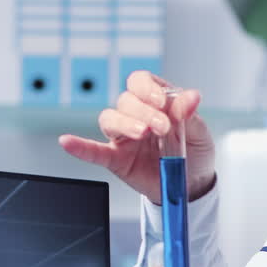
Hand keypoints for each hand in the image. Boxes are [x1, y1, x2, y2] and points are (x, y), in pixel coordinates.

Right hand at [59, 71, 216, 203]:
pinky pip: (93, 151)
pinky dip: (80, 146)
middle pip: (126, 101)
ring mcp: (124, 136)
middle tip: (162, 128)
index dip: (148, 88)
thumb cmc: (194, 152)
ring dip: (125, 123)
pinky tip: (67, 142)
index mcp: (156, 101)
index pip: (141, 82)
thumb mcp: (199, 131)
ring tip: (142, 134)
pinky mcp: (116, 159)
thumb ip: (190, 114)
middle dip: (144, 111)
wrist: (192, 185)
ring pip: (110, 119)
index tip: (162, 102)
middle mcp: (136, 115)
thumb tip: (191, 96)